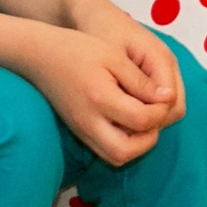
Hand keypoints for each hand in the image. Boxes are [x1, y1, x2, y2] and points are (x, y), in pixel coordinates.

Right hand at [25, 19, 182, 166]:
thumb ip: (141, 81)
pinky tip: (129, 121)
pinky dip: (123, 143)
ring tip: (144, 119)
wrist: (40, 56)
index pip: (141, 120)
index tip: (164, 95)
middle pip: (125, 152)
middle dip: (149, 139)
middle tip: (154, 115)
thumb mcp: (114, 57)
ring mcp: (81, 130)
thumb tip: (166, 98)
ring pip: (115, 157)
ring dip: (136, 145)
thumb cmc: (78, 49)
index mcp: (100, 98)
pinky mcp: (78, 131)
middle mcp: (88, 121)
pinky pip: (105, 150)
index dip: (160, 111)